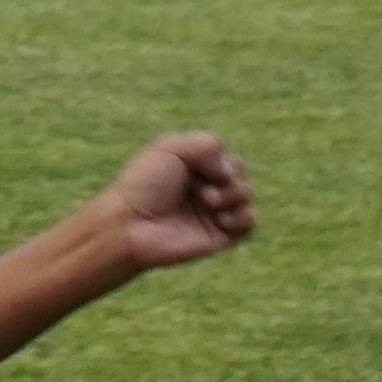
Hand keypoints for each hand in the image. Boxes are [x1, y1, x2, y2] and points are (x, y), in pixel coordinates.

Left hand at [89, 131, 259, 270]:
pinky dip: (243, 217)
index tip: (196, 168)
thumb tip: (229, 171)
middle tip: (203, 191)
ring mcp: (213, 212)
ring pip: (247, 196)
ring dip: (235, 195)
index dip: (220, 159)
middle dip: (230, 177)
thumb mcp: (171, 148)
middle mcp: (205, 187)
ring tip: (209, 203)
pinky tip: (221, 219)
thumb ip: (207, 145)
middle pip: (240, 173)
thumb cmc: (144, 185)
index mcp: (194, 166)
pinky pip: (250, 224)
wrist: (131, 225)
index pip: (224, 154)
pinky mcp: (219, 237)